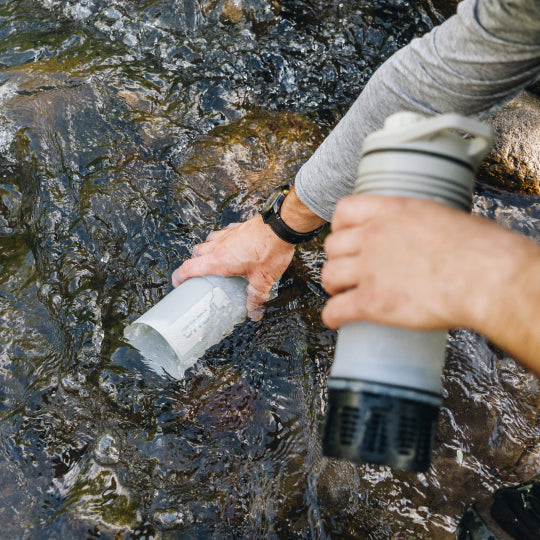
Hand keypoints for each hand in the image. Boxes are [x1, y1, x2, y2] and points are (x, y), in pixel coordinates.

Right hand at [172, 214, 295, 319]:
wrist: (280, 225)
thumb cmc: (269, 251)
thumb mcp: (263, 279)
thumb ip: (256, 296)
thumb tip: (254, 311)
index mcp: (218, 261)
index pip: (188, 268)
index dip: (179, 277)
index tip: (177, 284)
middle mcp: (218, 246)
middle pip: (196, 252)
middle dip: (195, 262)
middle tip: (202, 273)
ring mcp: (227, 234)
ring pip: (208, 240)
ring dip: (209, 249)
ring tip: (217, 259)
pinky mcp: (238, 226)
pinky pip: (225, 232)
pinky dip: (225, 239)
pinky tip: (234, 244)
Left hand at [321, 194, 535, 333]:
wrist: (487, 277)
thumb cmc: (479, 249)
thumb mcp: (442, 218)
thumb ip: (418, 225)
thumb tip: (421, 237)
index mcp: (390, 211)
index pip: (345, 211)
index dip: (340, 227)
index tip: (346, 237)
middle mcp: (372, 236)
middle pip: (332, 246)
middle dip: (338, 259)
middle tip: (348, 270)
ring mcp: (368, 269)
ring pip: (329, 275)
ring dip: (333, 286)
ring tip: (342, 294)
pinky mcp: (371, 301)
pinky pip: (335, 309)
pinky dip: (332, 316)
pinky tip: (337, 319)